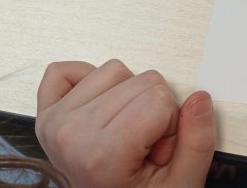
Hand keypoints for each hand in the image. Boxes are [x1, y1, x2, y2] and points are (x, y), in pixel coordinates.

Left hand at [36, 59, 216, 187]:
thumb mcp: (182, 184)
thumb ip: (199, 143)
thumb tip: (199, 100)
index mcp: (102, 155)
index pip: (159, 100)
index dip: (170, 125)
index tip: (157, 152)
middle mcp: (73, 133)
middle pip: (142, 81)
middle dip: (154, 111)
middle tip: (144, 145)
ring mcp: (56, 120)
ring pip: (114, 70)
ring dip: (129, 96)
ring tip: (126, 131)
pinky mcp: (47, 111)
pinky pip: (67, 69)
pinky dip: (90, 82)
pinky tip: (103, 109)